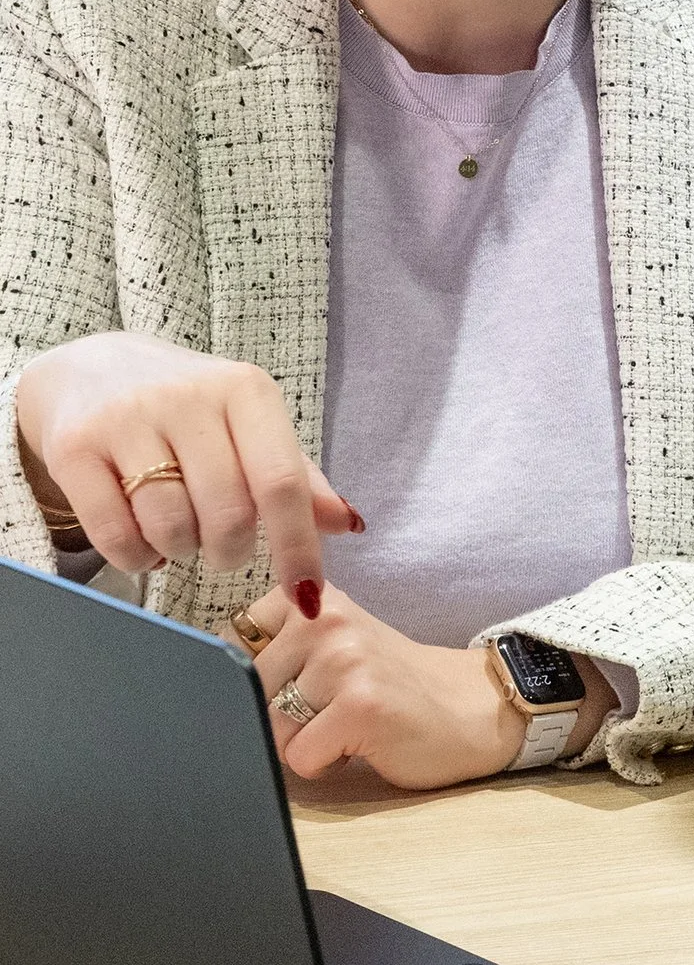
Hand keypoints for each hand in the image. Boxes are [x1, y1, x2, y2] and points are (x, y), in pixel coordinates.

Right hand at [15, 332, 360, 610]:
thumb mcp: (250, 427)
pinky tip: (138, 535)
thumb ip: (298, 477)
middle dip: (229, 552)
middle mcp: (189, 396)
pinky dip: (135, 557)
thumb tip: (348, 524)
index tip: (305, 594)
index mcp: (245, 390)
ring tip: (174, 527)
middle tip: (218, 542)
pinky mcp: (75, 446)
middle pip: (228, 516)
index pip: (281, 483)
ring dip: (179, 552)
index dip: (297, 547)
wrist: (90, 370)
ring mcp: (127, 418)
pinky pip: (116, 536)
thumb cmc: (189, 410)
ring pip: (172, 530)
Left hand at [234, 584, 610, 788]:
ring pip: (268, 728)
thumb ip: (272, 652)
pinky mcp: (361, 705)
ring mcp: (345, 659)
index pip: (227, 645)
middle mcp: (324, 618)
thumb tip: (192, 690)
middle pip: (242, 692)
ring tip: (346, 726)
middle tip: (328, 710)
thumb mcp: (331, 647)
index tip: (287, 686)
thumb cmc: (391, 686)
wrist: (474, 708)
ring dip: (301, 744)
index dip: (247, 685)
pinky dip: (325, 764)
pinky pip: (300, 757)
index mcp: (309, 597)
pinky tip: (360, 745)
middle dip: (273, 719)